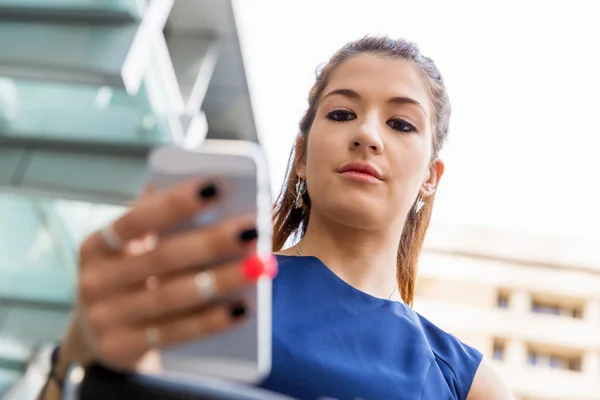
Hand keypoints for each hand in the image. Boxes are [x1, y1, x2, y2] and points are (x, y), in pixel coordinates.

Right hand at [60, 180, 275, 371]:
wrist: (98, 338)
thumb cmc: (131, 278)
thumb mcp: (133, 249)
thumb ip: (159, 218)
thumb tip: (207, 180)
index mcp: (98, 244)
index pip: (136, 219)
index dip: (175, 203)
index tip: (216, 186)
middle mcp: (95, 280)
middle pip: (162, 258)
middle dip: (212, 241)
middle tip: (253, 229)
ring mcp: (105, 319)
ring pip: (173, 296)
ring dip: (221, 280)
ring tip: (259, 266)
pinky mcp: (122, 349)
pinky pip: (175, 333)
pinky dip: (211, 321)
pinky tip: (242, 308)